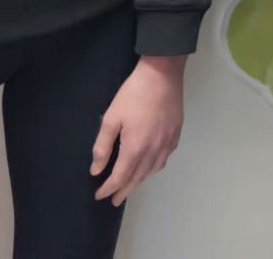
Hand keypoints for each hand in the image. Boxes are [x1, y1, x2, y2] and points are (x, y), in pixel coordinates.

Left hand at [91, 54, 185, 206]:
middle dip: (123, 191)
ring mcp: (167, 142)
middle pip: (137, 178)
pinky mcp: (176, 134)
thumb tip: (96, 170)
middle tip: (114, 201)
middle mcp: (153, 150)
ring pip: (152, 170)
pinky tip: (150, 166)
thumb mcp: (111, 117)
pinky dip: (154, 168)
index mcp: (135, 148)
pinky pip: (164, 158)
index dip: (108, 188)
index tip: (99, 195)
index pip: (120, 177)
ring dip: (140, 181)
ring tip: (130, 186)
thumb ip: (103, 146)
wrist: (163, 73)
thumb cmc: (133, 93)